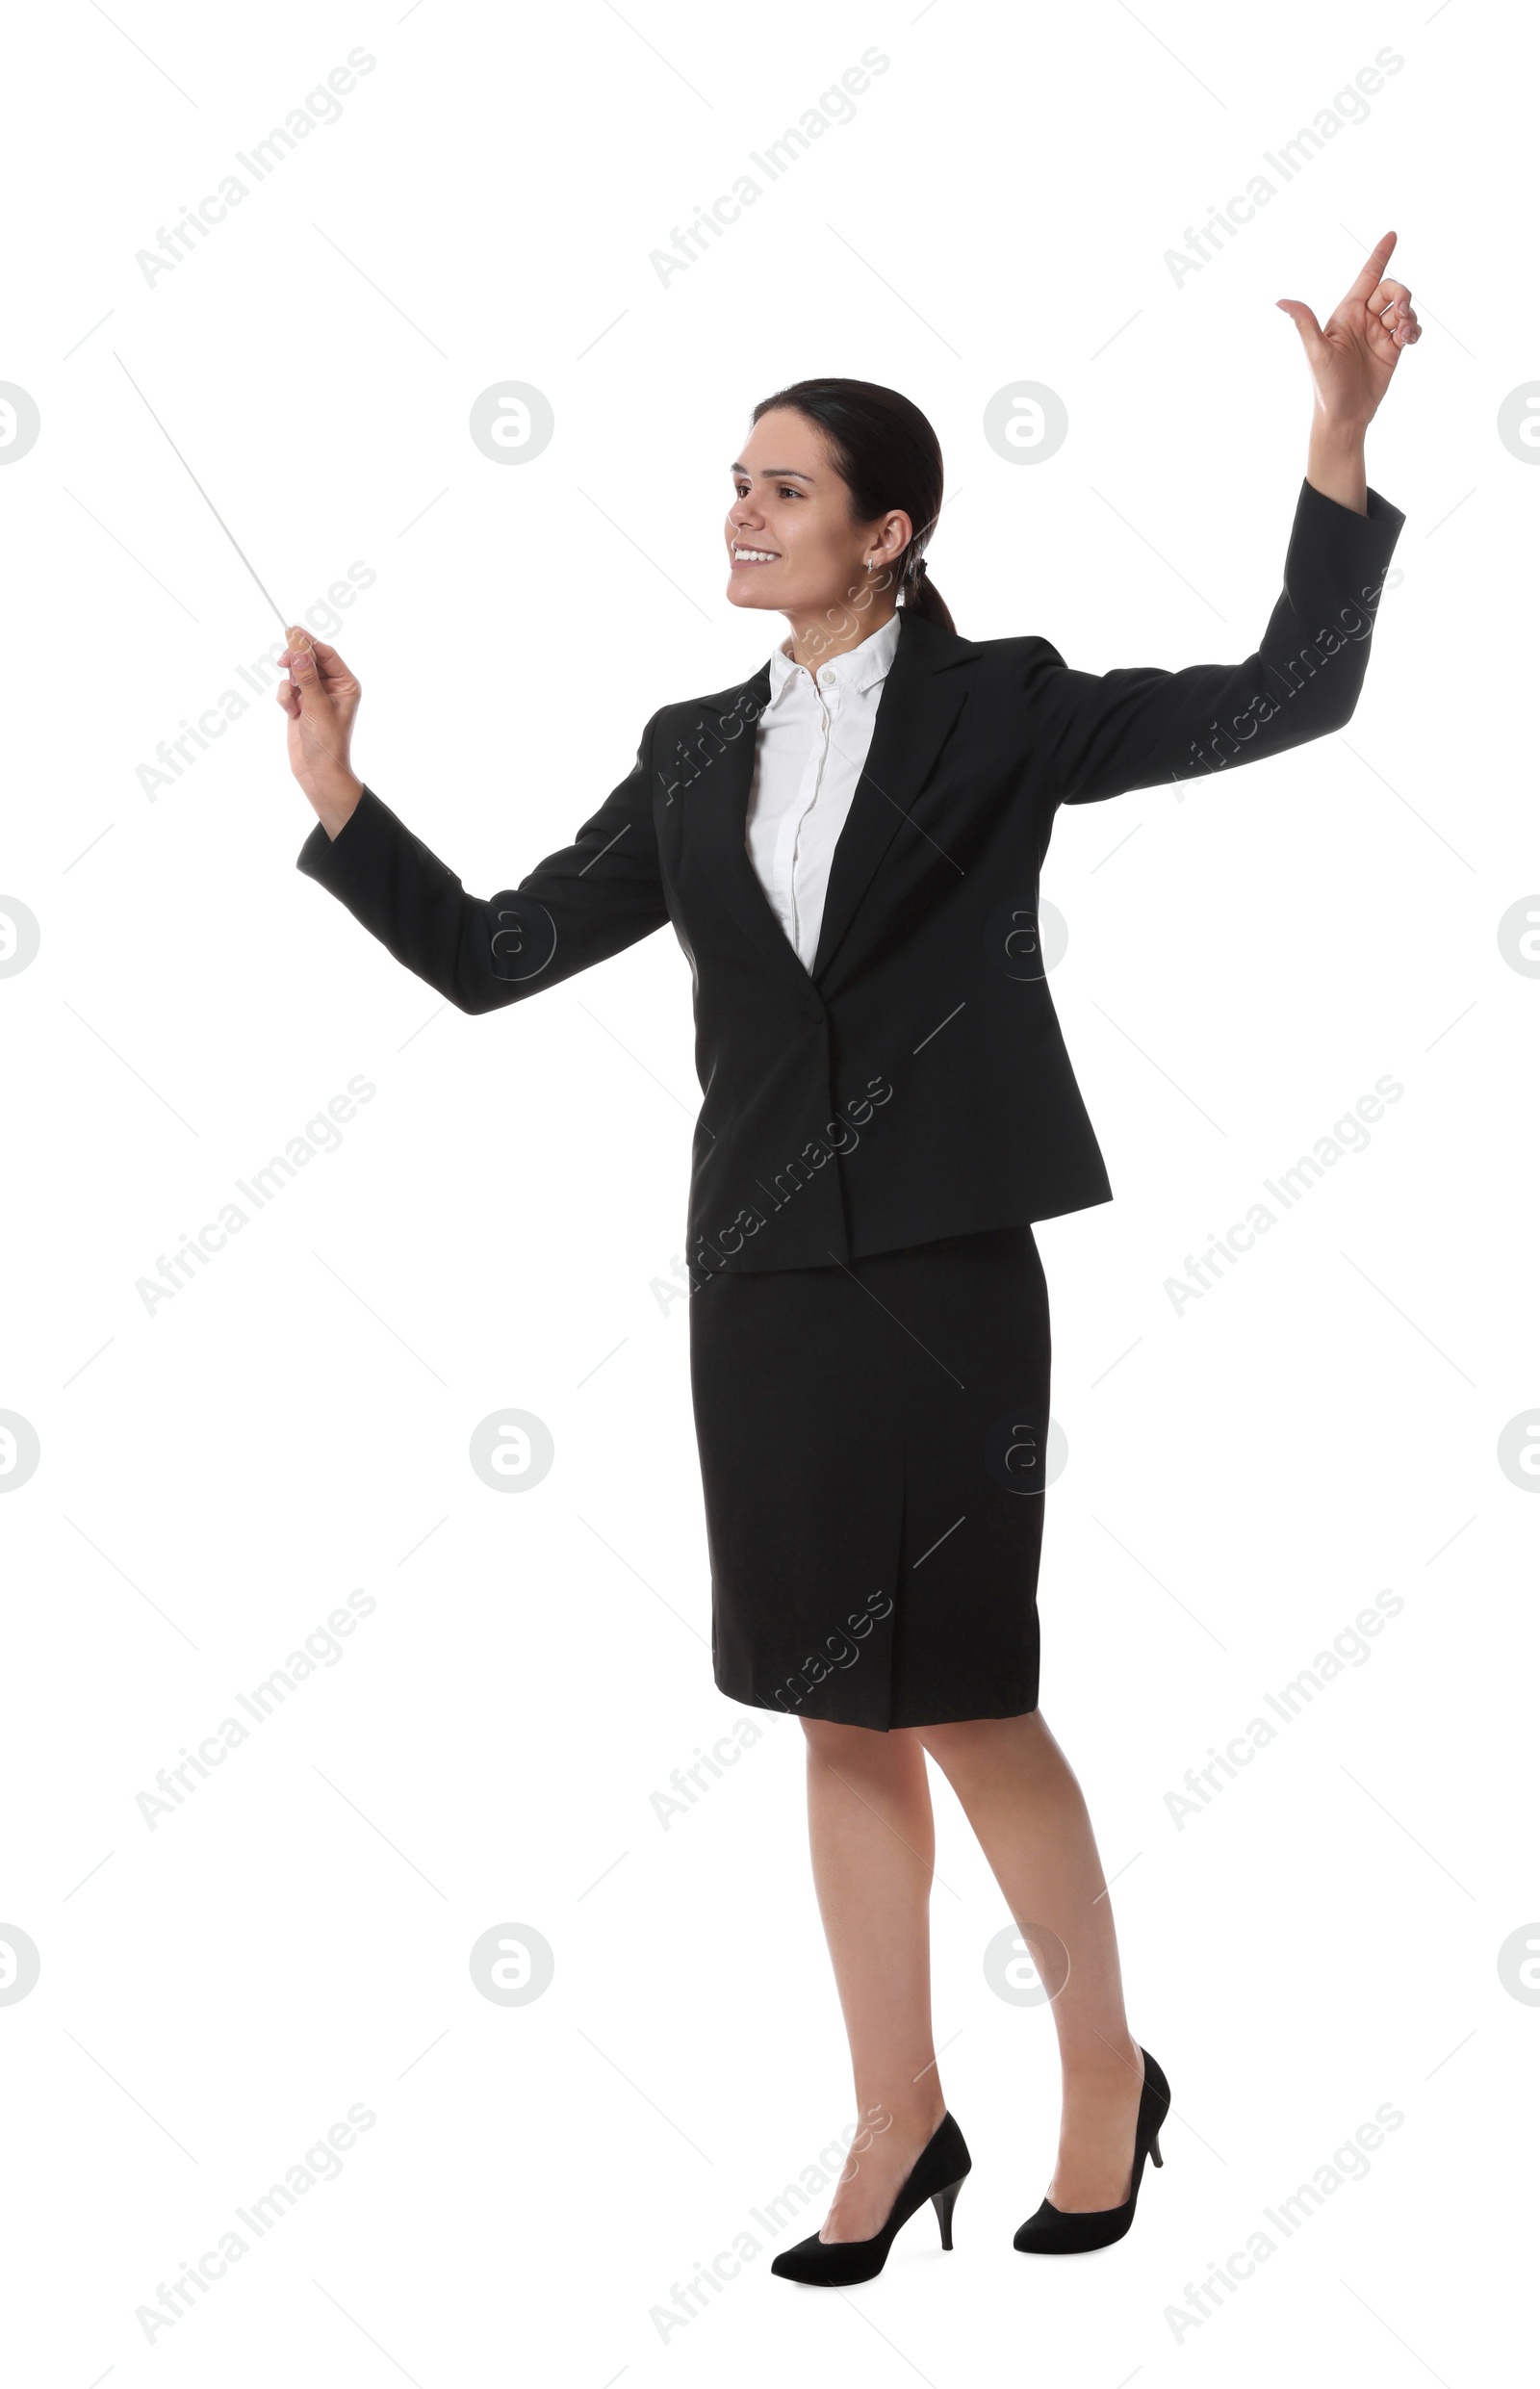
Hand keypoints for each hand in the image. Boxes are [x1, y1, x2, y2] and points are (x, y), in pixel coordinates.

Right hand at [277, 628, 363, 836]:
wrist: (317, 771)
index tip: (292, 631)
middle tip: (282, 662)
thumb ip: (307, 677)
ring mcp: (315, 695)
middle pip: (309, 659)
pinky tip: (291, 714)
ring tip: (293, 703)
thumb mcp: (317, 706)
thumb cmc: (327, 742)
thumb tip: (298, 649)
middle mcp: (332, 687)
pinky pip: (287, 688)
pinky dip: (285, 698)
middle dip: (295, 662)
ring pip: (295, 673)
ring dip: (289, 685)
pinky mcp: (300, 704)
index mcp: (346, 684)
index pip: (327, 654)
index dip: (309, 642)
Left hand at [1276, 230, 1421, 431]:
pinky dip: (1415, 330)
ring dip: (1410, 315)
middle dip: (1401, 293)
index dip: (1380, 256)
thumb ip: (1305, 323)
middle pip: (1391, 290)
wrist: (1344, 416)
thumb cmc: (1326, 386)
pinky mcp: (1393, 349)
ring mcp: (1379, 334)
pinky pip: (1411, 329)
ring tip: (1404, 334)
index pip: (1367, 277)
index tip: (1392, 235)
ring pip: (1403, 309)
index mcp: (1347, 313)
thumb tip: (1281, 301)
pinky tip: (1410, 340)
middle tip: (1402, 311)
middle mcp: (1364, 320)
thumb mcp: (1315, 353)